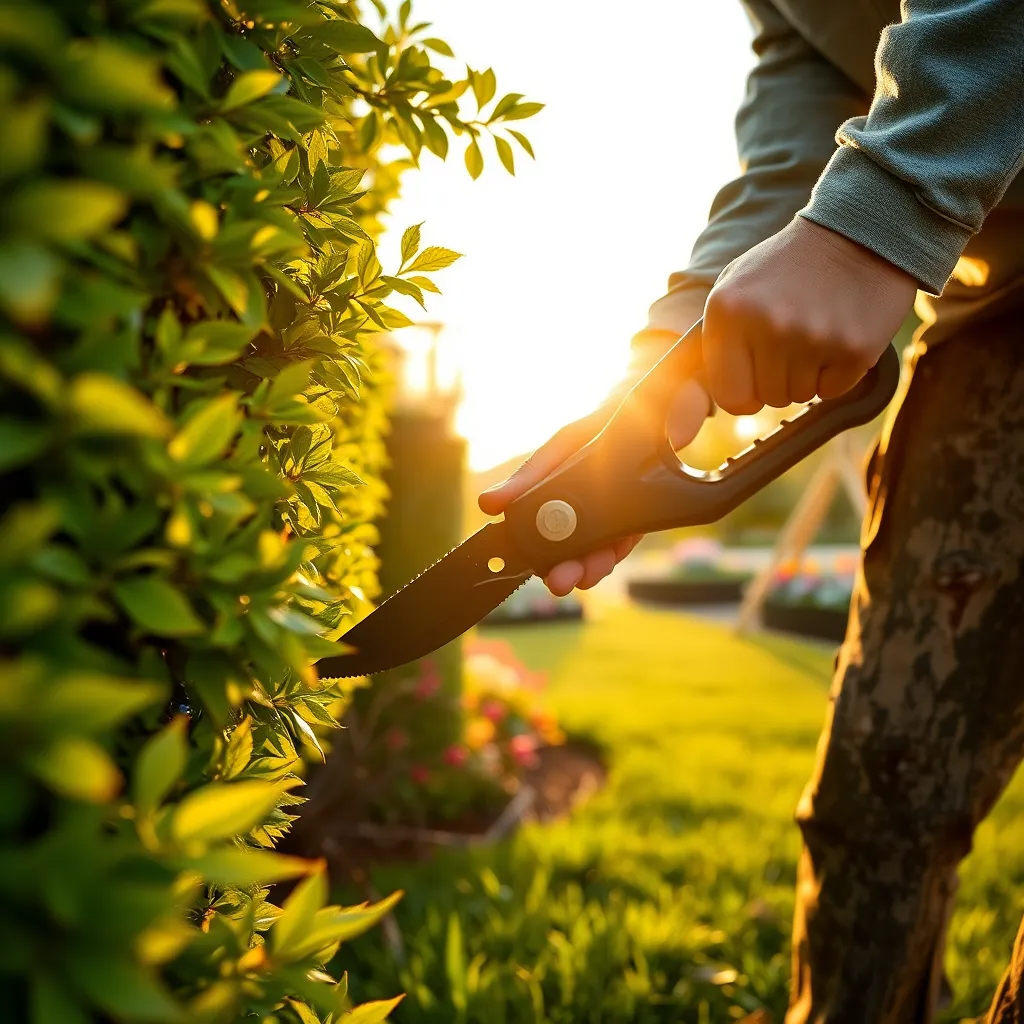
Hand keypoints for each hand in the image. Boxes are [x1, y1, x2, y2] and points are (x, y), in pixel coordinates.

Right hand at [480, 352, 710, 595]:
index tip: (530, 569)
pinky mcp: (637, 516)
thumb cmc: (604, 421)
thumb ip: (531, 475)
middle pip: (567, 547)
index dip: (534, 552)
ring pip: (594, 550)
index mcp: (557, 489)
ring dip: (589, 565)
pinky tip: (606, 560)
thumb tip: (486, 504)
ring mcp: (608, 513)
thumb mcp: (565, 445)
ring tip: (586, 575)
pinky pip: (622, 542)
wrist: (661, 406)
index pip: (539, 529)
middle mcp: (580, 504)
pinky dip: (614, 552)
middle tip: (560, 582)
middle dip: (563, 567)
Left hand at [702, 217, 916, 412]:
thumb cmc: (786, 267)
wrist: (856, 231)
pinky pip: (834, 389)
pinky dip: (837, 371)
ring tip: (816, 330)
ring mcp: (812, 338)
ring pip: (801, 395)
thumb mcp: (734, 287)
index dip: (744, 393)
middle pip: (769, 397)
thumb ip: (714, 341)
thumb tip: (688, 416)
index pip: (729, 396)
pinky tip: (839, 333)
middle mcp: (768, 326)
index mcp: (729, 312)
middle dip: (780, 377)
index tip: (755, 378)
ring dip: (808, 373)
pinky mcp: (853, 348)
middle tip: (794, 336)